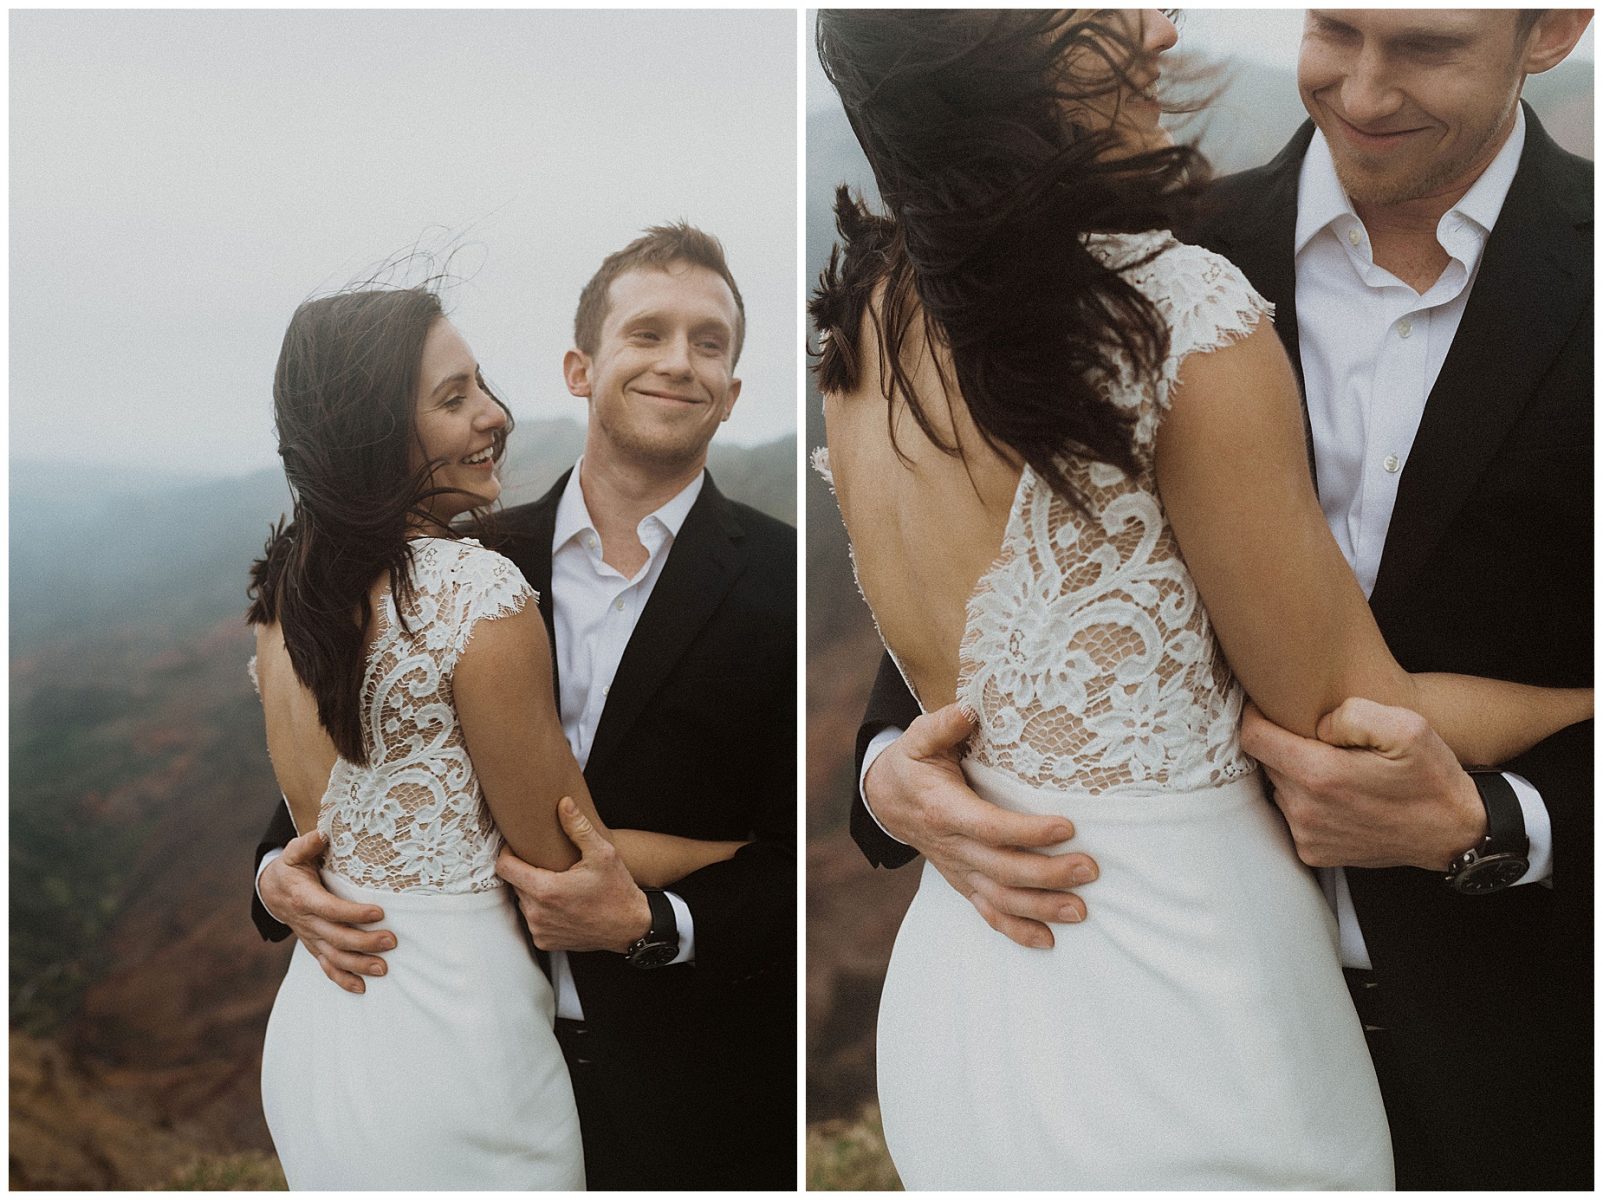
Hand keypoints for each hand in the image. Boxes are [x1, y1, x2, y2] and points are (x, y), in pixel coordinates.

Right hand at [258, 829, 394, 993]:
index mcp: (304, 898)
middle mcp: (307, 923)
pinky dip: (342, 980)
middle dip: (365, 942)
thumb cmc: (291, 869)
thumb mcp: (294, 853)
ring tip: (384, 969)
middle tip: (392, 941)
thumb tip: (321, 834)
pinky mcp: (314, 947)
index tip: (379, 913)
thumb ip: (306, 844)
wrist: (272, 892)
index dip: (353, 914)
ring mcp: (311, 938)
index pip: (330, 909)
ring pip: (334, 957)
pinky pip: (326, 967)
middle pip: (337, 937)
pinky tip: (362, 988)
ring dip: (359, 965)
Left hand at [496, 797, 652, 953]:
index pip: (505, 868)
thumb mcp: (602, 853)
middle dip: (526, 871)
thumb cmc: (617, 891)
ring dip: (533, 891)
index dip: (508, 853)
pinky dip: (542, 910)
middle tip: (547, 864)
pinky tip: (561, 903)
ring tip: (557, 883)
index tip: (518, 847)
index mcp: (546, 890)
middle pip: (514, 884)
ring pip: (523, 902)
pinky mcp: (545, 941)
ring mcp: (540, 930)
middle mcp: (537, 913)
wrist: (630, 926)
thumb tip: (564, 804)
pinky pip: (533, 920)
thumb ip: (578, 828)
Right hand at [864, 703, 1096, 948]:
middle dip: (1049, 874)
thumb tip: (969, 710)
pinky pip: (989, 913)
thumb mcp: (919, 738)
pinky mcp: (964, 882)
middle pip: (1003, 869)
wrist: (887, 800)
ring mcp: (959, 869)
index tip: (1067, 827)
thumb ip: (943, 724)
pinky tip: (1048, 941)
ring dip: (1041, 908)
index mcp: (944, 810)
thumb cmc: (913, 764)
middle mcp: (953, 847)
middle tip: (1090, 869)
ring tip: (1081, 910)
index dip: (1027, 832)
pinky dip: (1017, 931)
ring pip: (1000, 898)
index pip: (990, 827)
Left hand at [1240, 698, 1485, 871]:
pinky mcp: (1314, 852)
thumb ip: (1352, 714)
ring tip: (1336, 769)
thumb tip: (1316, 723)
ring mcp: (1307, 835)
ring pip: (1279, 788)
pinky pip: (1293, 815)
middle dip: (1284, 745)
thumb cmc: (1431, 777)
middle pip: (1266, 762)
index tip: (1271, 707)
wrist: (1455, 832)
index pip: (1253, 737)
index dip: (1258, 715)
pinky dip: (1308, 802)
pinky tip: (1340, 797)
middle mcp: (1305, 810)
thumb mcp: (1406, 727)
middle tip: (1318, 739)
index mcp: (1319, 775)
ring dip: (1297, 774)